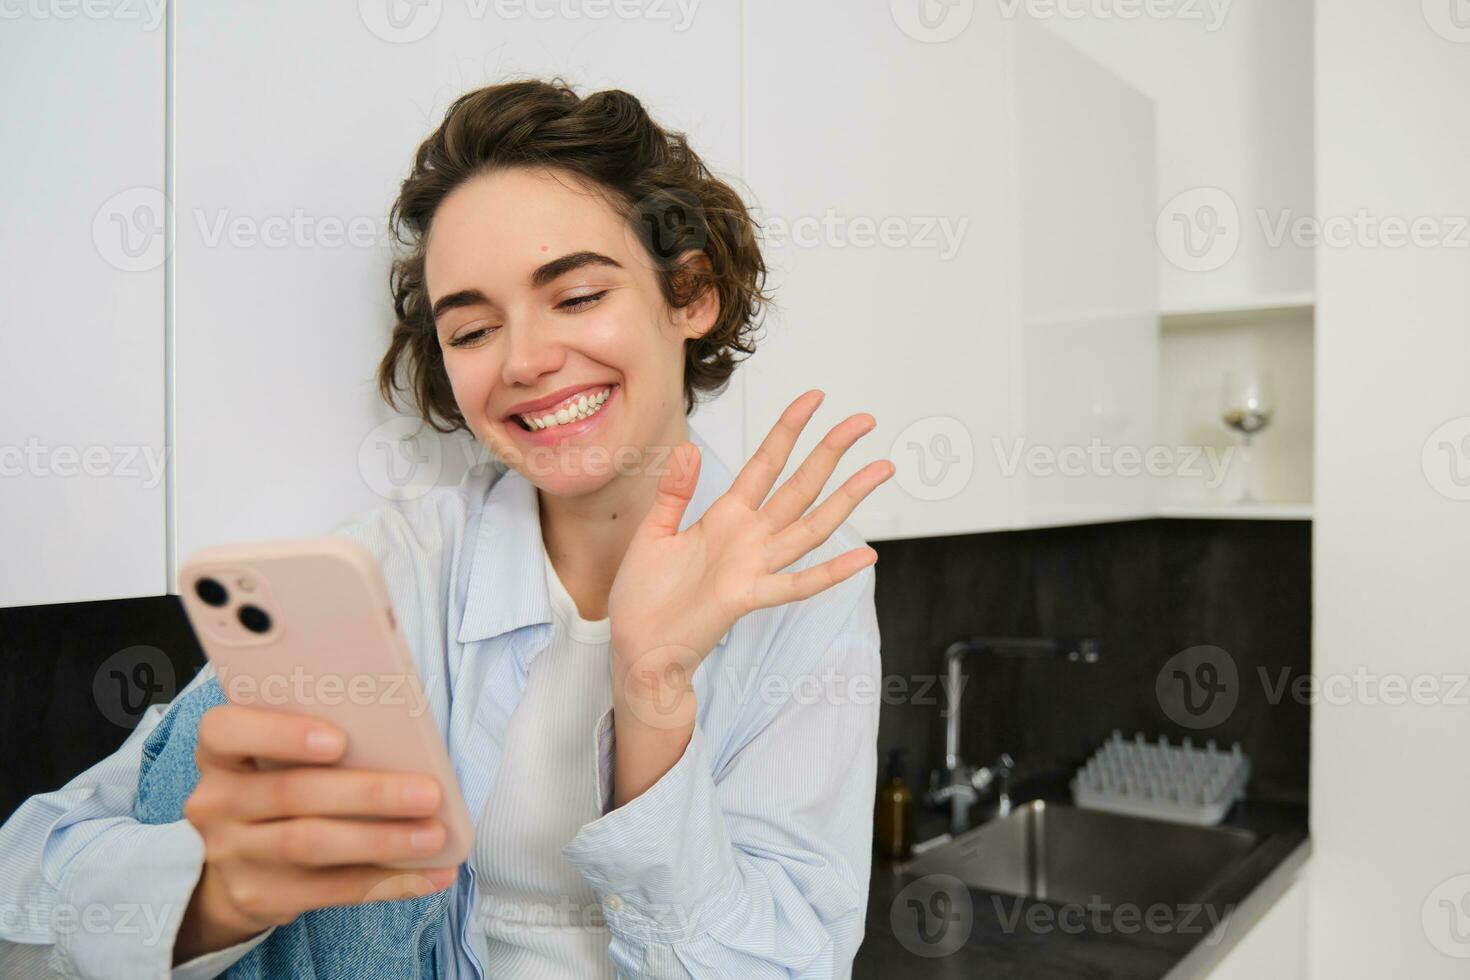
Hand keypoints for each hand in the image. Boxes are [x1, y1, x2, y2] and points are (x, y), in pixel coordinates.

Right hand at [174, 705, 456, 963]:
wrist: (233, 865)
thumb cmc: (279, 784)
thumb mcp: (279, 757)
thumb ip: (321, 741)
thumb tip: (408, 744)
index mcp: (222, 753)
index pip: (226, 731)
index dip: (282, 733)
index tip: (341, 740)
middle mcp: (217, 802)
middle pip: (294, 793)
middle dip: (368, 794)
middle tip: (429, 793)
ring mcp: (232, 853)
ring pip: (312, 845)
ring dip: (382, 840)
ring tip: (434, 836)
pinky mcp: (258, 896)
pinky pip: (330, 890)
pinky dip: (388, 881)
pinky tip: (430, 874)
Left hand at [607, 389, 892, 700]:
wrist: (636, 647)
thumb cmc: (643, 596)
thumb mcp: (653, 532)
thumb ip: (675, 491)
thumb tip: (690, 447)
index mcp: (725, 517)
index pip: (766, 463)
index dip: (789, 429)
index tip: (815, 398)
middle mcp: (748, 538)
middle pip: (800, 485)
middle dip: (832, 451)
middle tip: (865, 420)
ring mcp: (753, 567)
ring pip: (810, 526)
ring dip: (846, 497)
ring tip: (879, 469)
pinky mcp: (746, 597)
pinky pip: (796, 584)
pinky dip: (830, 572)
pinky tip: (864, 557)